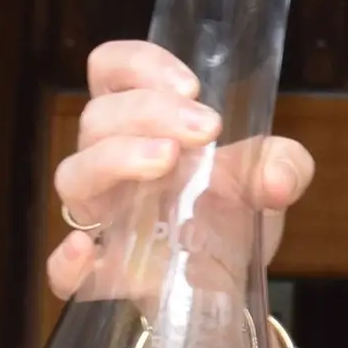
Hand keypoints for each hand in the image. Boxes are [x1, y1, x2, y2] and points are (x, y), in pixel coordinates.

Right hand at [50, 40, 317, 307]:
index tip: (192, 86)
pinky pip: (62, 273)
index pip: (108, 70)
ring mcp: (103, 217)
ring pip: (74, 175)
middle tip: (206, 127)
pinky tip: (87, 252)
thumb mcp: (268, 179)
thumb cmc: (231, 213)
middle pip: (96, 117)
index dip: (138, 65)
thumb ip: (285, 165)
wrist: (235, 281)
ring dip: (116, 157)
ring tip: (167, 158)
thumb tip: (276, 181)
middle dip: (149, 110)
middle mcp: (110, 162)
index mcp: (139, 124)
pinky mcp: (104, 275)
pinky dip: (65, 262)